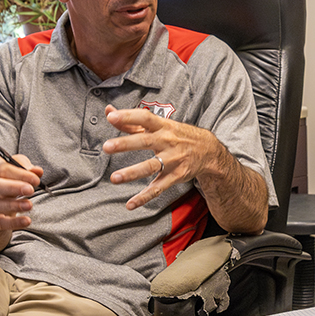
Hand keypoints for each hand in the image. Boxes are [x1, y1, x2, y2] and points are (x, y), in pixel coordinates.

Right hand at [0, 156, 43, 230]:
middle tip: (30, 190)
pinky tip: (26, 221)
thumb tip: (37, 171)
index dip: (20, 174)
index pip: (3, 169)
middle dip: (13, 188)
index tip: (36, 179)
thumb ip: (27, 169)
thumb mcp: (18, 170)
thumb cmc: (8, 179)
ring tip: (29, 205)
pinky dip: (13, 223)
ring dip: (13, 205)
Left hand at [102, 105, 217, 209]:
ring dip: (132, 173)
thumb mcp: (159, 124)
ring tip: (115, 178)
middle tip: (107, 147)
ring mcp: (172, 160)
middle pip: (145, 141)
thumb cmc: (177, 135)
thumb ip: (132, 121)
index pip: (145, 117)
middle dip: (125, 144)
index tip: (111, 117)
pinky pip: (159, 188)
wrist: (208, 150)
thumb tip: (108, 111)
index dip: (128, 116)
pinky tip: (131, 204)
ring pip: (151, 166)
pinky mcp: (175, 176)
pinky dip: (144, 197)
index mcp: (163, 126)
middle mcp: (167, 141)